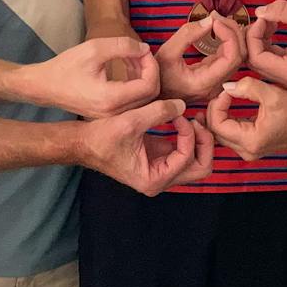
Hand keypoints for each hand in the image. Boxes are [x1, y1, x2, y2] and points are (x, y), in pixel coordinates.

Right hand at [19, 37, 159, 117]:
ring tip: (133, 57)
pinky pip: (132, 102)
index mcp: (111, 98)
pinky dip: (135, 84)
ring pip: (143, 100)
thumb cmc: (66, 66)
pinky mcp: (109, 115)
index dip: (152, 66)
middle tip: (140, 53)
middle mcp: (114, 113)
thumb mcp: (94, 48)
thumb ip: (123, 46)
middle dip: (150, 71)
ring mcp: (111, 117)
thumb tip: (145, 49)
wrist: (44, 86)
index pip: (149, 86)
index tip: (143, 51)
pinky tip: (127, 67)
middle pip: (150, 96)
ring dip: (143, 77)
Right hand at [81, 98, 213, 195]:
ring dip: (199, 140)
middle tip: (198, 121)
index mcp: (153, 179)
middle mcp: (160, 181)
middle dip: (204, 144)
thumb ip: (158, 112)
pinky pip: (183, 152)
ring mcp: (161, 171)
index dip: (189, 134)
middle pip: (200, 168)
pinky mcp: (158, 160)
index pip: (187, 159)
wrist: (83, 143)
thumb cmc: (101, 138)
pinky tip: (185, 119)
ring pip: (195, 162)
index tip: (179, 116)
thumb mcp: (130, 122)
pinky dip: (188, 137)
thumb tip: (183, 105)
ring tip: (195, 118)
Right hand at [155, 14, 244, 102]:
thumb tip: (209, 20)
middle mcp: (217, 86)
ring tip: (217, 19)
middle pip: (240, 56)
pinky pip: (230, 56)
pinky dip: (228, 40)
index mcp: (205, 83)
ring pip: (239, 56)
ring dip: (232, 34)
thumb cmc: (157, 77)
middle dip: (233, 31)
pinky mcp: (216, 76)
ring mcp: (218, 82)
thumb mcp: (166, 53)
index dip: (229, 35)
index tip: (215, 21)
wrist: (154, 94)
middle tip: (216, 16)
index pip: (232, 58)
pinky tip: (218, 28)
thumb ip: (187, 35)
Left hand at [207, 77, 286, 160]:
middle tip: (224, 92)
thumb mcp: (273, 94)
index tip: (227, 90)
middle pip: (216, 131)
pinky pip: (230, 134)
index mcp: (251, 141)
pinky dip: (227, 119)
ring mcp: (248, 151)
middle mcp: (247, 151)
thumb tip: (226, 86)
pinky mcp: (251, 147)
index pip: (217, 124)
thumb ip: (247, 87)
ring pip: (220, 133)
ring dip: (219, 114)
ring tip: (225, 96)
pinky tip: (229, 105)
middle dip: (215, 109)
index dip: (217, 104)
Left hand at [245, 0, 286, 91]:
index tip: (265, 17)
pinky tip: (276, 29)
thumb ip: (282, 11)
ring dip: (262, 41)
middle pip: (257, 63)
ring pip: (265, 62)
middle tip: (265, 18)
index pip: (256, 58)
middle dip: (255, 38)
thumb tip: (260, 11)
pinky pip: (276, 62)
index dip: (254, 35)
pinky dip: (272, 46)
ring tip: (271, 20)